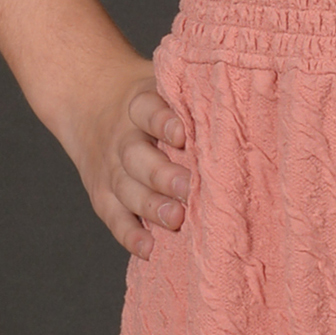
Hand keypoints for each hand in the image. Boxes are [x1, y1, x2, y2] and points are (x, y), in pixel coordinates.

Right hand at [66, 53, 192, 257]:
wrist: (88, 101)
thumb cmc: (149, 102)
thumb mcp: (162, 85)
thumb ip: (192, 96)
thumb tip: (248, 106)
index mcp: (138, 104)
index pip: (146, 110)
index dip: (162, 122)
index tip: (182, 134)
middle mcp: (122, 138)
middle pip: (135, 155)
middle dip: (162, 174)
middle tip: (188, 188)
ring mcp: (110, 169)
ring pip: (126, 188)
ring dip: (150, 206)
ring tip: (175, 219)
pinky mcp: (103, 196)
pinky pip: (113, 217)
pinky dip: (129, 235)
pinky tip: (149, 248)